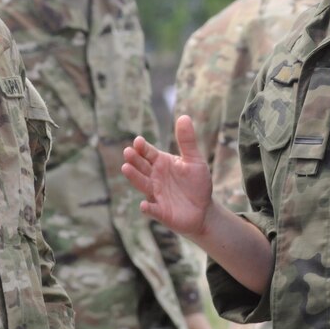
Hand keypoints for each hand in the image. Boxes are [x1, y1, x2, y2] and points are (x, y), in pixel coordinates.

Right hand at [122, 115, 212, 236]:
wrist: (203, 210)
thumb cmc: (197, 183)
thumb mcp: (194, 160)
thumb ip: (187, 141)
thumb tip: (184, 116)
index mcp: (161, 162)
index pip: (148, 152)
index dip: (142, 147)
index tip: (138, 141)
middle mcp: (154, 177)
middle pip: (141, 166)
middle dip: (134, 160)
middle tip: (128, 152)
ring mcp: (156, 194)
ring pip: (142, 184)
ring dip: (134, 177)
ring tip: (126, 168)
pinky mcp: (161, 212)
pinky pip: (152, 210)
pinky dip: (147, 208)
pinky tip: (144, 205)